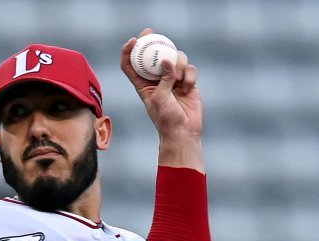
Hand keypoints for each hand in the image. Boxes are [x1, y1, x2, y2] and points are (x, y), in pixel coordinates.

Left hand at [121, 28, 203, 169]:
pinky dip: (189, 76)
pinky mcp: (187, 81)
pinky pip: (190, 69)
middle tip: (152, 32)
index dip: (129, 51)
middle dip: (152, 41)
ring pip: (175, 58)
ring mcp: (173, 79)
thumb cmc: (166, 119)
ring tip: (179, 81)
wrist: (183, 131)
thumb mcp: (160, 98)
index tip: (134, 41)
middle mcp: (157, 79)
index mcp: (143, 85)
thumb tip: (167, 60)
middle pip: (153, 55)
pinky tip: (188, 88)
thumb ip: (163, 79)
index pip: (131, 65)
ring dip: (178, 65)